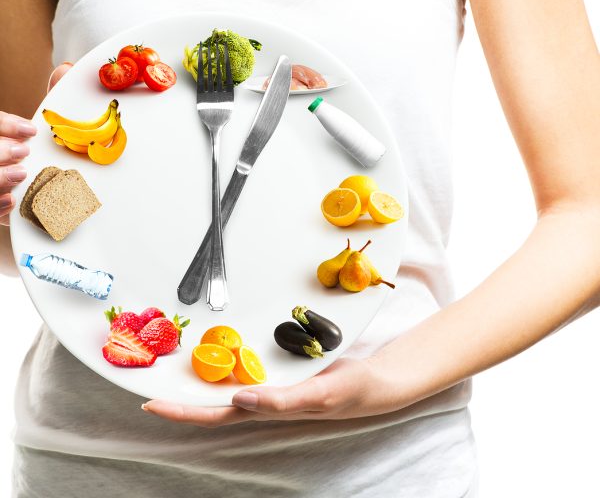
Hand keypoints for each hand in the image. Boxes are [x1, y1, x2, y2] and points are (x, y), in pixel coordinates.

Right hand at [0, 62, 71, 225]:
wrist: (45, 194)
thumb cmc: (44, 153)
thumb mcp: (45, 127)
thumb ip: (53, 100)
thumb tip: (64, 70)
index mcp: (3, 135)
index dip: (4, 124)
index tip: (30, 131)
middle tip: (23, 152)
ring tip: (21, 175)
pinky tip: (12, 201)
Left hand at [142, 357, 387, 426]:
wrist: (372, 381)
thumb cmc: (349, 393)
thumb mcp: (318, 396)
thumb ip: (281, 401)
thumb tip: (238, 401)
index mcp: (265, 409)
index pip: (213, 415)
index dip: (181, 412)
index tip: (150, 403)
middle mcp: (261, 398)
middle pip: (210, 399)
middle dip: (179, 390)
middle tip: (148, 373)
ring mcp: (268, 382)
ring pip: (224, 381)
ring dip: (197, 373)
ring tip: (171, 358)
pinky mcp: (278, 367)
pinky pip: (244, 364)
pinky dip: (225, 357)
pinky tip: (217, 346)